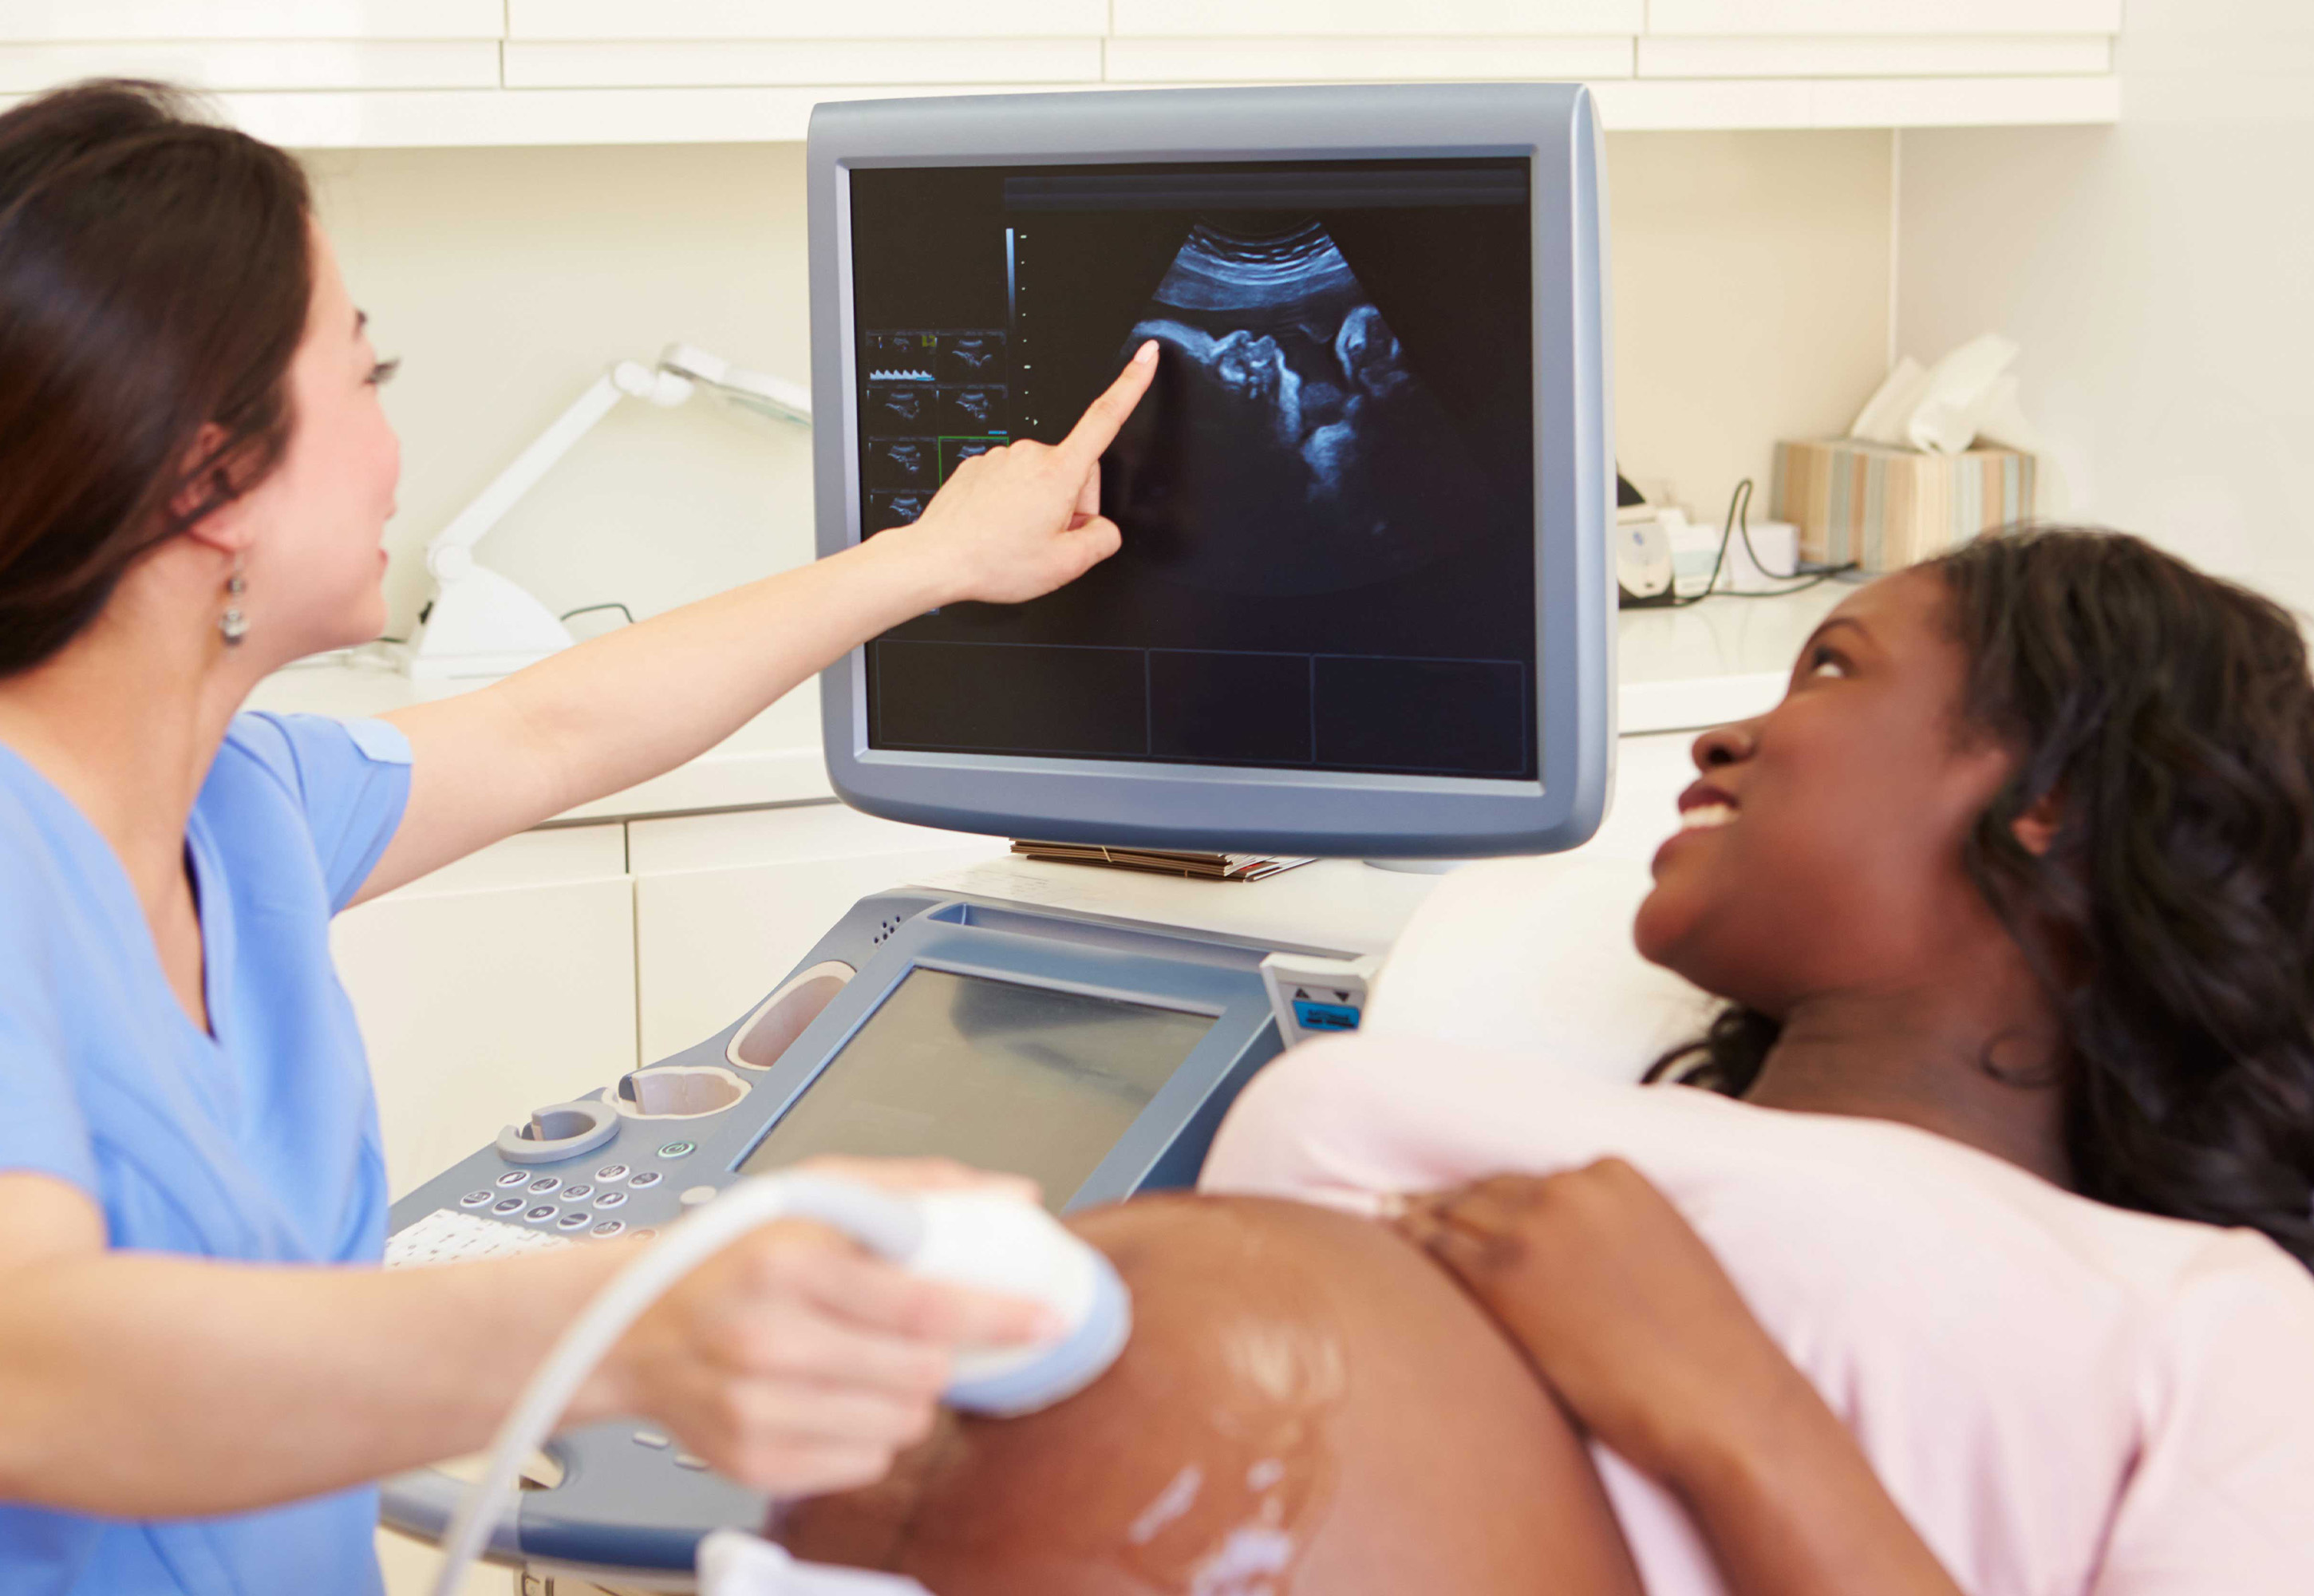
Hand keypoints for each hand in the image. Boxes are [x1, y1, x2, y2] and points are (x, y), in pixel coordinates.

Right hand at [597, 1159, 1058, 1495]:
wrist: (632, 1324)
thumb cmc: (733, 1254)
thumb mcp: (816, 1194)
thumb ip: (919, 1190)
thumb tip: (1014, 1196)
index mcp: (788, 1262)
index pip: (922, 1303)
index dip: (997, 1315)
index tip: (1046, 1320)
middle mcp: (767, 1339)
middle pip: (920, 1373)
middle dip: (943, 1355)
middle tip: (923, 1336)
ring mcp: (755, 1408)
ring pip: (899, 1426)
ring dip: (909, 1398)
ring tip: (869, 1364)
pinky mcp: (751, 1460)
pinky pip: (861, 1464)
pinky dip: (868, 1435)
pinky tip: (834, 1397)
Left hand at [894, 340, 1157, 605]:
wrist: (936, 560)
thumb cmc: (993, 561)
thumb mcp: (1066, 566)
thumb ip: (1102, 541)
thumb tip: (1103, 530)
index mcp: (1058, 473)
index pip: (1106, 418)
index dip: (1132, 384)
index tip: (1147, 355)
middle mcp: (1030, 455)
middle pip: (1074, 470)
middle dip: (1070, 503)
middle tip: (1048, 538)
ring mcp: (1002, 457)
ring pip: (1041, 478)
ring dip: (1040, 505)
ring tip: (1017, 537)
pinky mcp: (979, 465)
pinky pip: (1012, 481)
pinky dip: (1013, 504)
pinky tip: (999, 528)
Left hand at [1395, 1160, 1811, 1491]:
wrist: (1718, 1399)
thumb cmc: (1704, 1347)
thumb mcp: (1666, 1252)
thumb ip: (1613, 1229)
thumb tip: (1572, 1250)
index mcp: (1615, 1173)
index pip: (1531, 1178)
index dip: (1494, 1198)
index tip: (1467, 1204)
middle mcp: (1568, 1187)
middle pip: (1488, 1190)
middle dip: (1454, 1206)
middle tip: (1409, 1209)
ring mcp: (1532, 1228)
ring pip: (1455, 1213)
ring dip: (1423, 1221)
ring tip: (1390, 1222)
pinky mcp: (1503, 1275)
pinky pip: (1438, 1250)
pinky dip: (1411, 1246)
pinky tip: (1389, 1245)